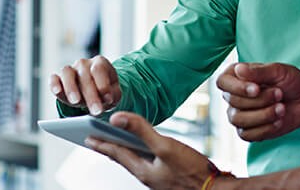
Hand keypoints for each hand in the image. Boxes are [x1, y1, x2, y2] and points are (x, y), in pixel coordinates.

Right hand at [49, 55, 120, 115]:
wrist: (93, 92)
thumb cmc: (105, 92)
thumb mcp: (114, 93)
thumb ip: (114, 94)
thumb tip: (108, 99)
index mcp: (100, 62)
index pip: (99, 70)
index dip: (103, 84)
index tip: (108, 99)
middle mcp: (84, 63)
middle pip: (85, 76)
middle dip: (91, 96)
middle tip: (96, 111)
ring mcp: (70, 69)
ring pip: (67, 73)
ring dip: (71, 88)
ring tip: (76, 102)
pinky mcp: (58, 78)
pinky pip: (54, 78)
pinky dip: (54, 84)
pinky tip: (57, 92)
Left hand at [86, 111, 216, 189]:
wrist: (213, 189)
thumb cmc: (191, 170)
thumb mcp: (165, 146)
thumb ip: (141, 130)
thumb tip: (116, 118)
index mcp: (141, 169)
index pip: (115, 152)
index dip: (101, 142)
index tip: (86, 136)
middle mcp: (146, 175)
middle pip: (122, 158)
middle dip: (107, 147)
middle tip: (93, 139)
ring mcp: (158, 177)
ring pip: (134, 161)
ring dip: (122, 150)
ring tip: (114, 142)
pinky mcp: (168, 176)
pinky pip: (147, 163)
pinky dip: (139, 153)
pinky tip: (144, 150)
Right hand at [216, 62, 299, 141]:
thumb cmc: (291, 81)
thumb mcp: (278, 71)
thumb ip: (259, 71)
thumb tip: (238, 70)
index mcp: (236, 76)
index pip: (223, 82)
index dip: (237, 88)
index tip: (257, 89)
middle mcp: (233, 95)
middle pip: (233, 102)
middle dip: (260, 100)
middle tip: (280, 94)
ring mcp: (239, 114)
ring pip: (239, 120)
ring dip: (264, 115)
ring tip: (282, 108)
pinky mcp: (248, 131)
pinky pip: (248, 135)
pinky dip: (266, 128)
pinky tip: (279, 120)